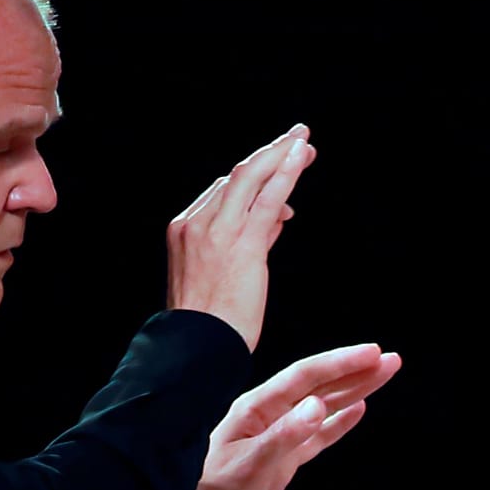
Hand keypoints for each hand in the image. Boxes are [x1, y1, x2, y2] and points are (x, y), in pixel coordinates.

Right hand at [166, 124, 315, 350]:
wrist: (198, 349)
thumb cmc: (211, 323)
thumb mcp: (222, 273)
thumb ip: (251, 238)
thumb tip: (278, 214)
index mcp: (184, 230)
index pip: (223, 191)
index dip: (254, 176)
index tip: (278, 167)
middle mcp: (197, 223)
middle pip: (236, 175)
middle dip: (270, 155)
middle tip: (298, 140)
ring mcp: (217, 230)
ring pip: (251, 176)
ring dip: (281, 155)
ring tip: (305, 144)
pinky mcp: (242, 242)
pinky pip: (268, 196)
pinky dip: (287, 171)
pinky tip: (302, 155)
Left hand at [180, 343, 401, 489]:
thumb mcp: (250, 465)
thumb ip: (285, 436)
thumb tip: (319, 406)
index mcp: (259, 408)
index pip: (307, 377)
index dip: (341, 364)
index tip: (373, 354)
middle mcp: (271, 416)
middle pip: (321, 386)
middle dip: (356, 371)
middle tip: (391, 359)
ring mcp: (279, 437)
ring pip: (325, 407)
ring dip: (354, 391)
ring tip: (384, 374)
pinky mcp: (283, 460)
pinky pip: (318, 436)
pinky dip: (339, 423)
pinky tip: (358, 409)